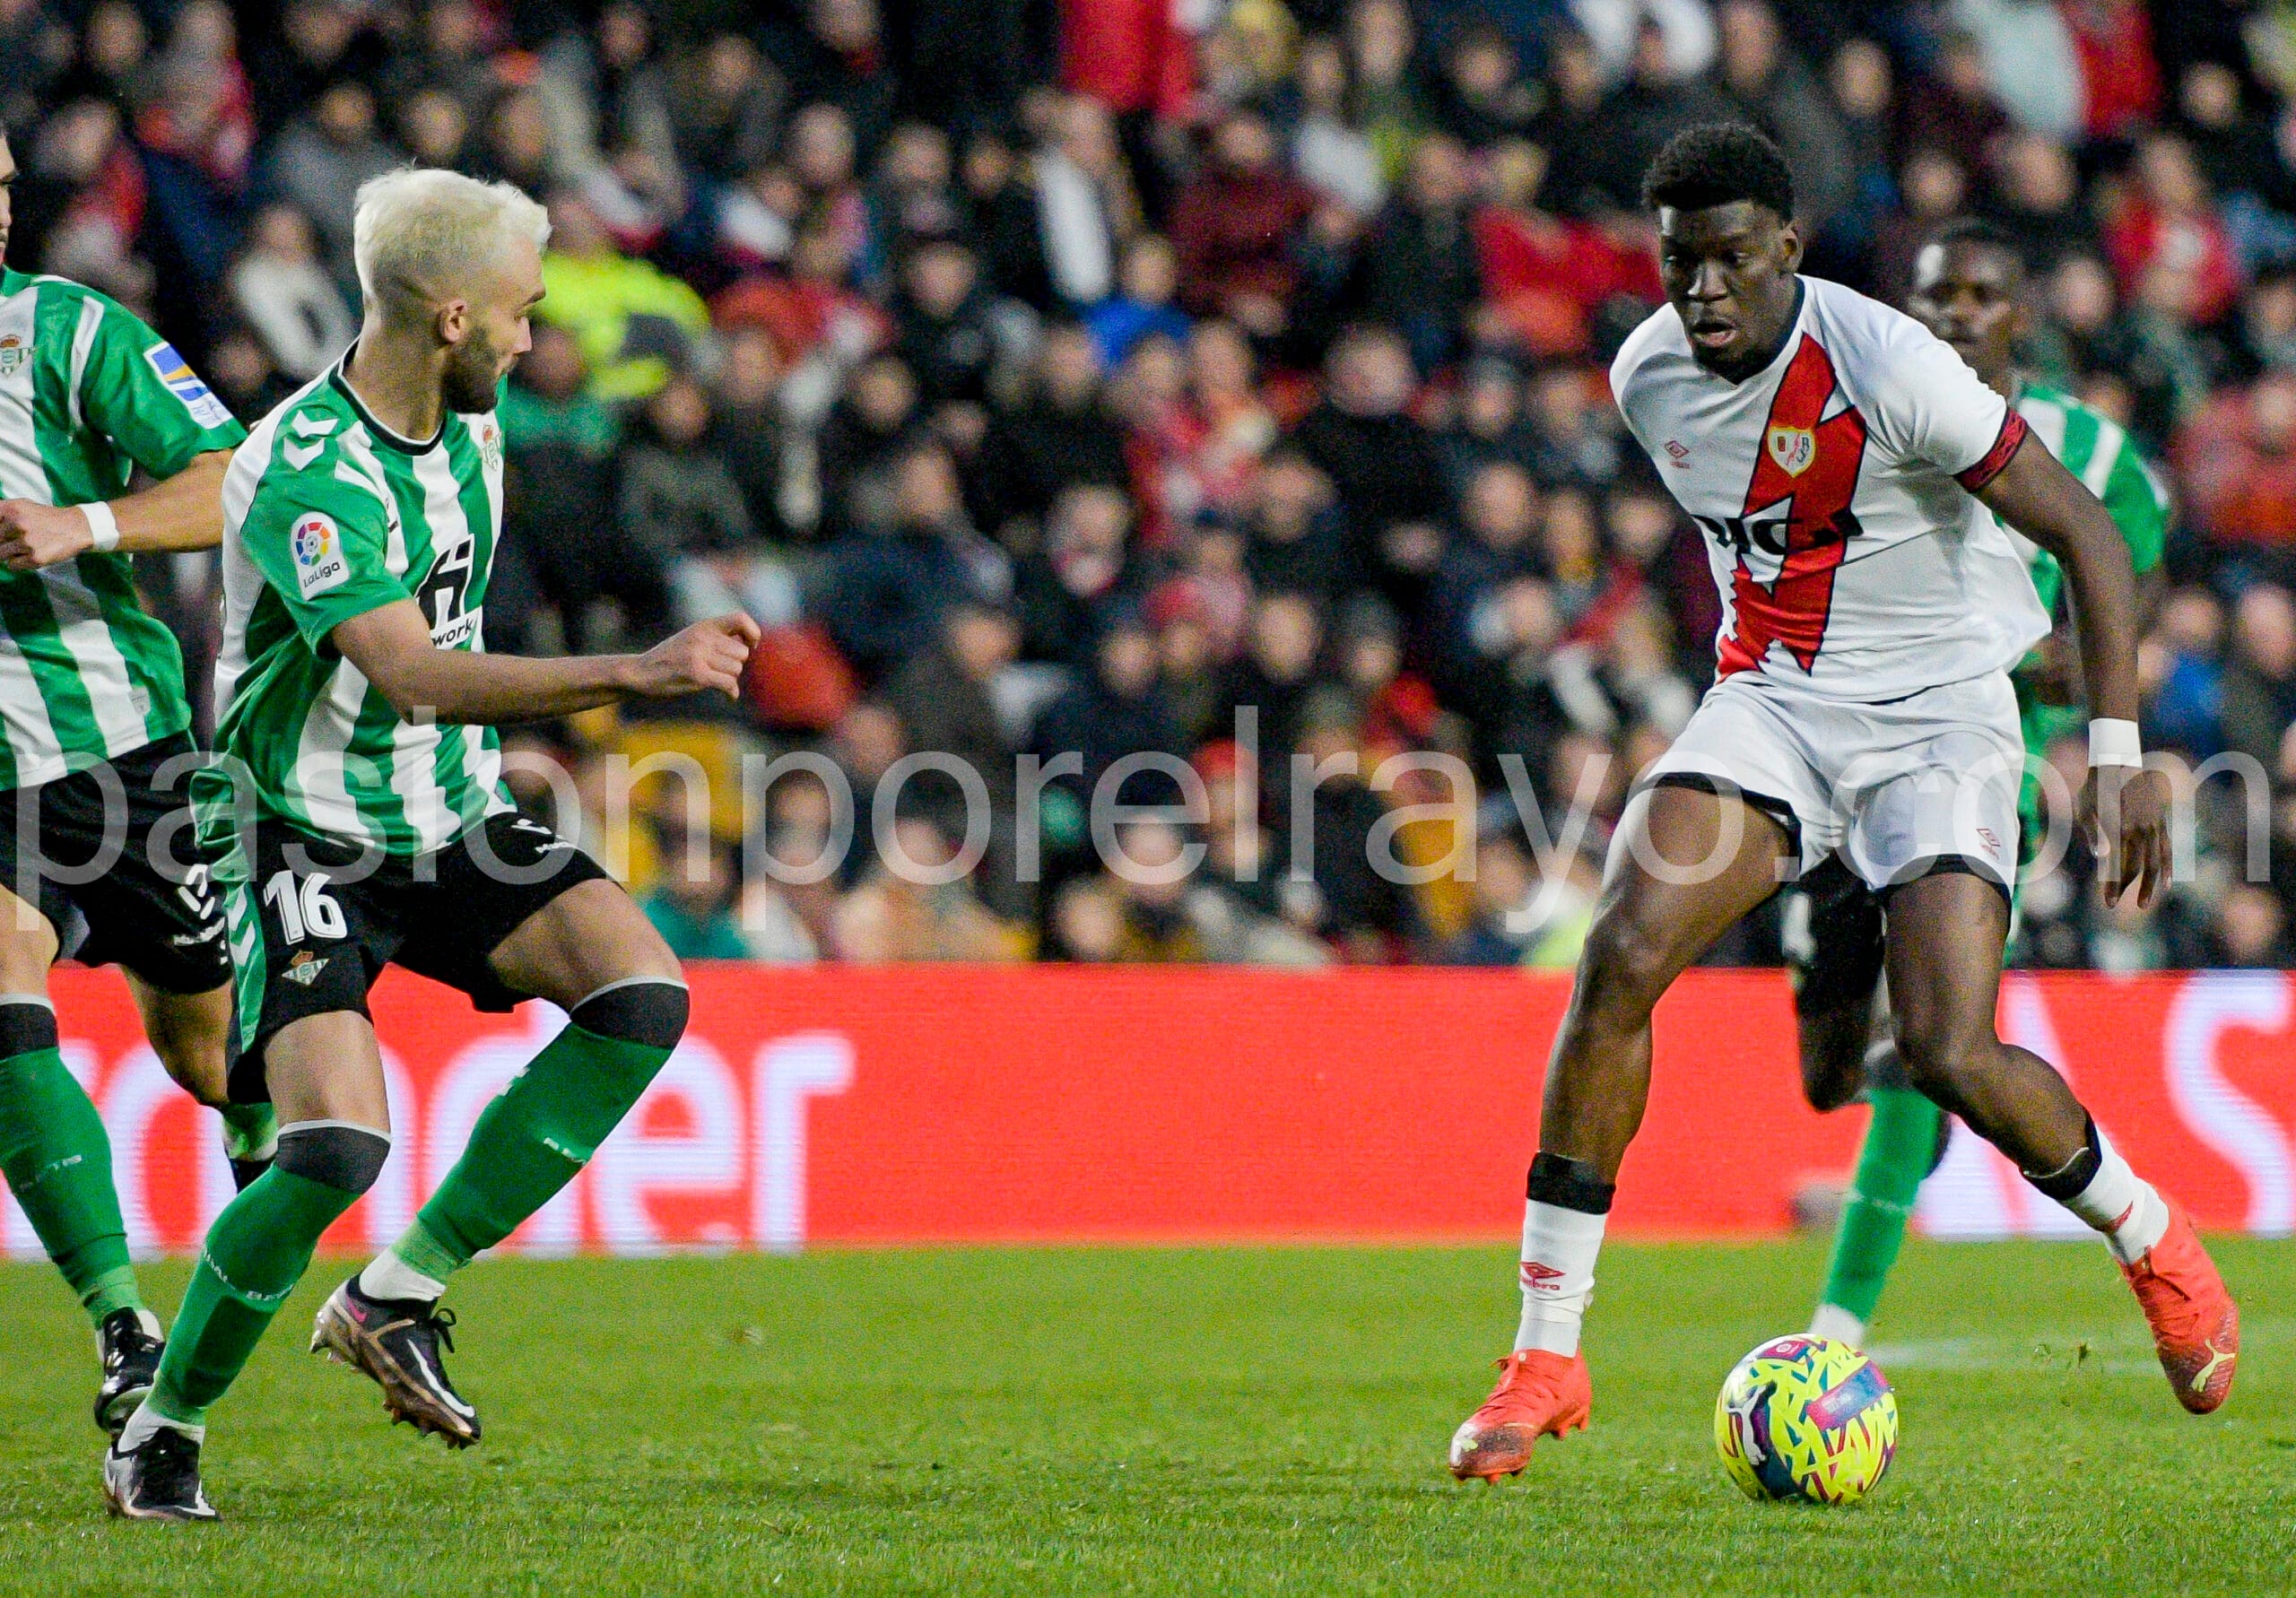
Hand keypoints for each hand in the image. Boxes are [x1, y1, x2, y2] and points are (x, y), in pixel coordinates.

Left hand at [0, 500, 96, 570]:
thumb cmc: (45, 518)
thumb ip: (2, 514)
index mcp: (12, 508)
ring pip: (1, 554)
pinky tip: (30, 555)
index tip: (7, 534)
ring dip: (10, 553)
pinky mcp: (36, 558)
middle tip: (18, 539)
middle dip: (3, 542)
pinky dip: (18, 563)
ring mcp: (27, 541)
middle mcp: (17, 523)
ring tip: (25, 548)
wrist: (76, 527)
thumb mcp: (21, 506)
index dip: (1, 531)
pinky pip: (12, 565)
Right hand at [625, 614, 761, 699]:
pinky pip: (729, 684)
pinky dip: (731, 693)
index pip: (741, 619)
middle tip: (721, 671)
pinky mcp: (697, 675)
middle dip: (735, 665)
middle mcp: (703, 637)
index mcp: (704, 625)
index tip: (749, 646)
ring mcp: (699, 655)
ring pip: (736, 670)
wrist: (640, 671)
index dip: (752, 633)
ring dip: (730, 679)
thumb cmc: (670, 658)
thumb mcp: (692, 637)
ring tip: (715, 680)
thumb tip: (748, 647)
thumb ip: (716, 638)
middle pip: (742, 653)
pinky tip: (729, 697)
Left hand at [2080, 764, 2172, 908]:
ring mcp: (2154, 827)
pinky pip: (2167, 849)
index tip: (2107, 904)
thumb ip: (2094, 833)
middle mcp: (2140, 830)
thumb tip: (2102, 858)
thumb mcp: (2085, 809)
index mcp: (2120, 828)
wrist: (2118, 764)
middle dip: (2125, 888)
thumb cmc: (2094, 789)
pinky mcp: (2161, 823)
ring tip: (2143, 904)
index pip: (2118, 867)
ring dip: (2150, 886)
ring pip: (2155, 863)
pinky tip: (2166, 884)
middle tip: (2112, 905)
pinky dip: (2168, 867)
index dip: (2113, 887)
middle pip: (2136, 868)